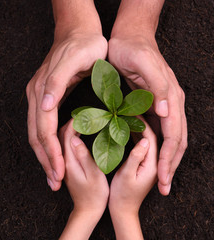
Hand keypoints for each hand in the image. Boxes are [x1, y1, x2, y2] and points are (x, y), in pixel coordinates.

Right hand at [26, 1, 106, 190]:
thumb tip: (43, 107)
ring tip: (54, 175)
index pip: (44, 129)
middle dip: (46, 161)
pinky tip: (54, 154)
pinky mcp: (44, 96)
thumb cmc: (84, 44)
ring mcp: (38, 96)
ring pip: (37, 133)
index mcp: (42, 90)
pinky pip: (42, 126)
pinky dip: (47, 144)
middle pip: (36, 135)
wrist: (77, 28)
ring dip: (45, 156)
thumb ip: (56, 83)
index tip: (59, 173)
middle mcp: (36, 96)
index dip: (51, 153)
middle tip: (55, 183)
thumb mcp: (75, 60)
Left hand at [59, 119, 108, 239]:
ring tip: (84, 119)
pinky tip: (80, 133)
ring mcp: (64, 162)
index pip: (65, 134)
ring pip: (62, 139)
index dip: (74, 121)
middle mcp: (62, 160)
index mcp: (68, 160)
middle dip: (71, 121)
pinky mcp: (67, 165)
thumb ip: (84, 155)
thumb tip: (74, 137)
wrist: (87, 211)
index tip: (86, 112)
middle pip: (61, 134)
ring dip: (71, 128)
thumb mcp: (94, 174)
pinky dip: (72, 136)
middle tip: (85, 112)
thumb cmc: (95, 195)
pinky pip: (66, 145)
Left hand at [108, 35, 186, 194]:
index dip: (168, 158)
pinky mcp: (152, 103)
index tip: (162, 178)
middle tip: (163, 187)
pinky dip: (157, 147)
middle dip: (171, 165)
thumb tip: (167, 111)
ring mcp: (163, 104)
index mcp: (171, 97)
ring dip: (167, 160)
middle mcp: (171, 103)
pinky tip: (150, 156)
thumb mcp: (144, 65)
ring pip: (171, 138)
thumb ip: (158, 87)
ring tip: (161, 178)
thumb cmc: (133, 50)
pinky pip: (159, 130)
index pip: (174, 135)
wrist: (129, 36)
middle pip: (176, 141)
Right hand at [109, 117, 156, 239]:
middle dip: (143, 123)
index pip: (152, 139)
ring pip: (147, 141)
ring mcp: (149, 163)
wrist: (123, 209)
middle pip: (152, 138)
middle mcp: (154, 163)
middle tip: (131, 111)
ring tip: (128, 116)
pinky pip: (142, 146)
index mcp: (152, 165)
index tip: (133, 113)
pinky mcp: (142, 164)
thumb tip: (143, 139)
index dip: (143, 124)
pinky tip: (127, 129)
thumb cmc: (122, 194)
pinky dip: (135, 136)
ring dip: (139, 128)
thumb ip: (136, 157)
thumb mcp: (126, 175)